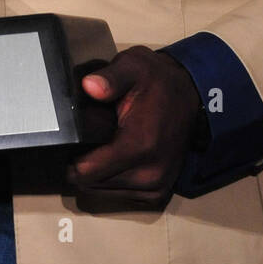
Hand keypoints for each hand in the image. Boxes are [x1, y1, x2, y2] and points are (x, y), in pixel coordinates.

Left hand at [65, 45, 203, 204]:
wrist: (190, 96)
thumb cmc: (158, 82)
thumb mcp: (134, 66)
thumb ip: (110, 77)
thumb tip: (90, 86)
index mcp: (140, 145)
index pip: (86, 172)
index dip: (71, 156)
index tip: (74, 138)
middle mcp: (149, 173)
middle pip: (90, 184)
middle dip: (83, 163)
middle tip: (89, 137)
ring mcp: (155, 187)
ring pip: (101, 192)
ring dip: (96, 173)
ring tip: (104, 145)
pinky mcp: (157, 194)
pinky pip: (118, 196)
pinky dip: (110, 180)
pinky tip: (116, 157)